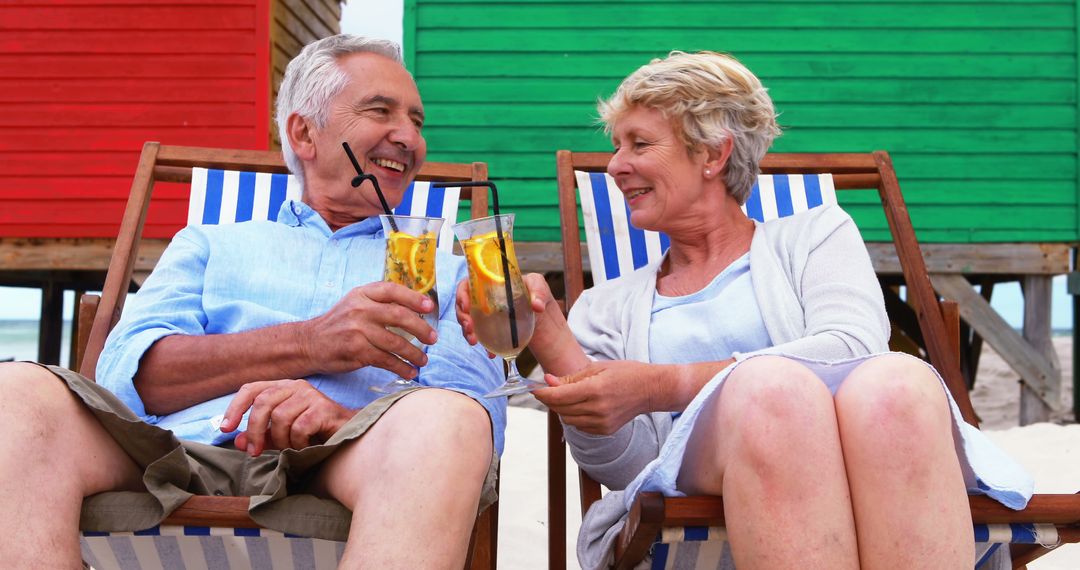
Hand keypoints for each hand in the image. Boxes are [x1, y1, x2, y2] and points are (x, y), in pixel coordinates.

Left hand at [220, 379, 354, 455]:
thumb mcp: (282, 435)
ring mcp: (311, 395)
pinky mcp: (323, 408)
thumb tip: (236, 440)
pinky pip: (299, 427)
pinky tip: (306, 445)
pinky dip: (298, 442)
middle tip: (255, 453)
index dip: (235, 408)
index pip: (251, 389)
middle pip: (262, 403)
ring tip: (292, 447)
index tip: (226, 429)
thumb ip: (261, 436)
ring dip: (282, 440)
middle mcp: (296, 386)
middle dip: (255, 431)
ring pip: (280, 417)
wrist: (349, 435)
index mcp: (283, 387)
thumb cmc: (314, 433)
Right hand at [301, 281, 436, 377]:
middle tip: (433, 339)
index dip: (414, 298)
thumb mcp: (355, 303)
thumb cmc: (339, 323)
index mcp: (362, 294)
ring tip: (424, 359)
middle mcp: (360, 309)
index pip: (392, 290)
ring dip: (414, 353)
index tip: (430, 307)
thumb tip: (416, 310)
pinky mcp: (356, 351)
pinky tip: (410, 371)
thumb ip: (379, 302)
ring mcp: (358, 331)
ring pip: (395, 342)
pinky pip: (386, 360)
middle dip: (421, 329)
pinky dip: (401, 367)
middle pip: (399, 316)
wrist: (309, 343)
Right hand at [455, 272, 562, 354]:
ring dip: (467, 332)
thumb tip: (537, 306)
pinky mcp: (490, 330)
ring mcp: (485, 315)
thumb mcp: (538, 284)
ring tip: (474, 341)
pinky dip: (483, 345)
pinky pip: (481, 337)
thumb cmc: (536, 293)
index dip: (462, 294)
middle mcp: (483, 299)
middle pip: (463, 305)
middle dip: (462, 317)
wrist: (543, 315)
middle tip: (469, 327)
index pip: (468, 284)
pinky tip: (491, 354)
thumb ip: (538, 290)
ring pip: (468, 322)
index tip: (466, 306)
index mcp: (489, 283)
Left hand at [533, 360, 664, 434]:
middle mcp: (598, 409)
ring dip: (561, 408)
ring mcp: (602, 423)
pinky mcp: (605, 431)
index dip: (543, 393)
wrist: (651, 390)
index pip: (559, 396)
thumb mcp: (597, 368)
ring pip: (568, 419)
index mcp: (595, 390)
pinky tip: (581, 405)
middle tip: (547, 389)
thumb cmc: (626, 373)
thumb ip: (571, 377)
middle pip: (560, 409)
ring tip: (567, 395)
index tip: (534, 388)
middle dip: (550, 399)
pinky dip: (574, 416)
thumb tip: (548, 381)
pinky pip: (579, 425)